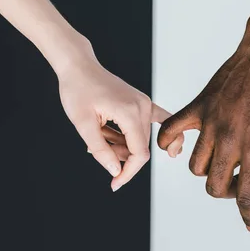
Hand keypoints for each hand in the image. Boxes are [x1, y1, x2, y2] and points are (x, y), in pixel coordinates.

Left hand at [58, 46, 169, 190]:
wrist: (79, 66)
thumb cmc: (77, 90)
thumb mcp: (82, 124)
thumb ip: (100, 150)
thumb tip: (116, 172)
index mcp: (130, 112)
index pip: (139, 154)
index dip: (127, 173)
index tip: (114, 184)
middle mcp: (143, 107)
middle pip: (140, 148)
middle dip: (119, 157)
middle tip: (93, 148)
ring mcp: (145, 103)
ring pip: (141, 139)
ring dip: (122, 145)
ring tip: (99, 133)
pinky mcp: (142, 102)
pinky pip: (159, 120)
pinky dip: (163, 134)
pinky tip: (172, 148)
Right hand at [158, 19, 249, 230]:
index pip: (246, 195)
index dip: (249, 215)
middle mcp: (229, 139)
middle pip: (214, 186)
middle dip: (228, 192)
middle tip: (241, 178)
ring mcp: (210, 122)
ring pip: (195, 166)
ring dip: (208, 172)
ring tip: (223, 160)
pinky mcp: (198, 107)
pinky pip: (171, 131)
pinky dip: (170, 144)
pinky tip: (180, 147)